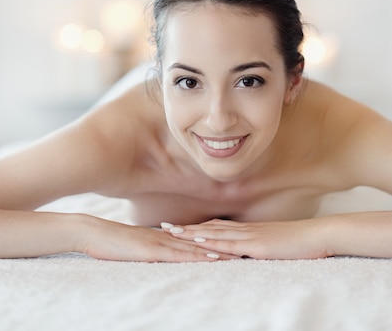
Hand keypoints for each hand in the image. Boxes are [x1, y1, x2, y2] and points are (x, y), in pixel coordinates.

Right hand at [79, 215, 237, 261]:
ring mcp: (160, 242)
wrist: (91, 232)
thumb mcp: (134, 246)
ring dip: (216, 251)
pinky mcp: (152, 250)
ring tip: (237, 254)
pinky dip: (195, 256)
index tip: (233, 245)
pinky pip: (178, 254)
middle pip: (199, 242)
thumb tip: (160, 254)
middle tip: (245, 249)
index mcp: (163, 236)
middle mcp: (166, 237)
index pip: (194, 239)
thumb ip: (149, 247)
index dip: (214, 242)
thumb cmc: (109, 241)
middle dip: (223, 246)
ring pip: (194, 247)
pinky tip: (209, 258)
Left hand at [162, 217, 330, 259]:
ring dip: (192, 233)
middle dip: (186, 228)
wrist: (316, 236)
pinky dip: (213, 242)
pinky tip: (199, 241)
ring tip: (172, 232)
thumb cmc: (298, 243)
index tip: (176, 227)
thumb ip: (258, 247)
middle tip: (163, 226)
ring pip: (214, 233)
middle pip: (209, 227)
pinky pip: (231, 244)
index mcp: (247, 230)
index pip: (215, 226)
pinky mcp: (256, 245)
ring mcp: (249, 236)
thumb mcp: (273, 244)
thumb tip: (247, 253)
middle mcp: (244, 229)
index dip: (195, 227)